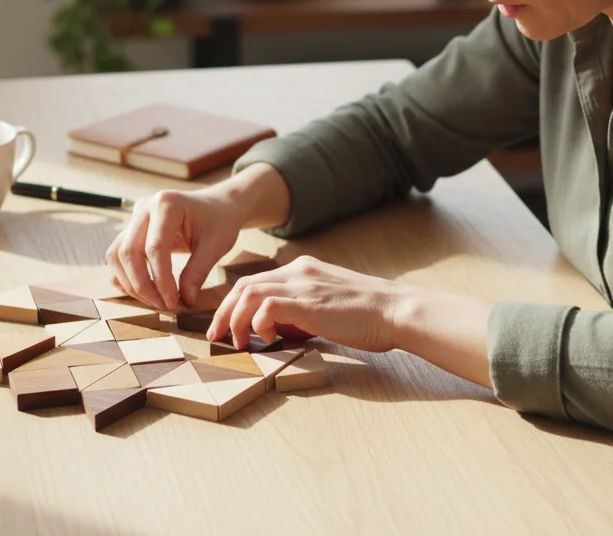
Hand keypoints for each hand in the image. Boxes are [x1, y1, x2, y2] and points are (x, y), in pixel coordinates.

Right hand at [105, 188, 246, 310]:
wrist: (218, 205)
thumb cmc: (220, 221)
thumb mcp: (216, 245)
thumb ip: (198, 271)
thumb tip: (184, 300)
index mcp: (166, 204)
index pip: (155, 248)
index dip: (161, 280)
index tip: (173, 302)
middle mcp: (144, 208)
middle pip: (129, 252)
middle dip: (143, 285)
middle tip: (164, 306)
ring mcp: (134, 217)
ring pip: (117, 255)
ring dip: (131, 283)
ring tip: (155, 301)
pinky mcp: (131, 229)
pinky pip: (117, 255)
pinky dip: (124, 276)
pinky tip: (144, 290)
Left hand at [205, 256, 410, 352]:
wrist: (395, 311)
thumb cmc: (369, 317)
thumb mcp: (328, 307)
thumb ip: (301, 311)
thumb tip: (275, 328)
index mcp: (304, 269)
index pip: (256, 280)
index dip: (235, 303)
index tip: (227, 326)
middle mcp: (299, 271)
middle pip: (243, 284)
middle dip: (224, 312)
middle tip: (217, 336)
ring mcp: (302, 284)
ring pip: (247, 292)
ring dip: (235, 319)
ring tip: (237, 342)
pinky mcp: (307, 302)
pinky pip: (265, 306)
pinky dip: (257, 323)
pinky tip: (266, 339)